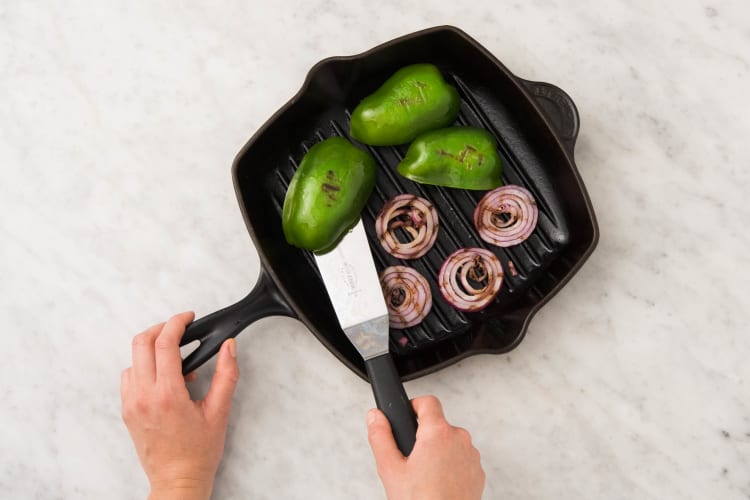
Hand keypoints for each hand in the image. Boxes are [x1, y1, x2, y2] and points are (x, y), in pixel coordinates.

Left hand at [120, 311, 239, 499]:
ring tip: (175, 360)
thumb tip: (229, 348)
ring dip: (152, 350)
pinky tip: (163, 377)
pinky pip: (129, 378)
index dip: (176, 323)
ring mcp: (131, 403)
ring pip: (133, 359)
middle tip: (179, 329)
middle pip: (141, 343)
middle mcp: (144, 396)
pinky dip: (144, 368)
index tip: (187, 318)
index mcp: (167, 394)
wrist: (177, 480)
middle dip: (160, 329)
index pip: (164, 344)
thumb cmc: (198, 452)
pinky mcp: (127, 411)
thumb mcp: (219, 411)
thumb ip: (226, 374)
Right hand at [367, 395, 484, 499]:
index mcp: (438, 433)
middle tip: (410, 459)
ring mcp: (471, 456)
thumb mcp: (390, 469)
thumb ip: (380, 436)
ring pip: (450, 442)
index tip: (407, 415)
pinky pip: (461, 459)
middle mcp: (460, 439)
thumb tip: (375, 417)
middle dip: (423, 436)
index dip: (414, 405)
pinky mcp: (478, 472)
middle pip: (438, 424)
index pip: (428, 401)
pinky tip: (438, 483)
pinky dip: (450, 466)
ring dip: (437, 452)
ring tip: (424, 477)